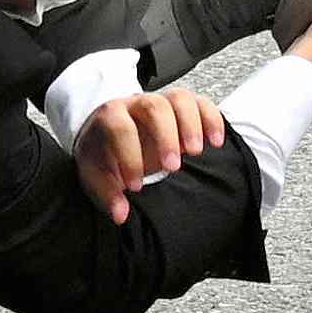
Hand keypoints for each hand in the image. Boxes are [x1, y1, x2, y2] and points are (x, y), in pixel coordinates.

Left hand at [71, 82, 231, 223]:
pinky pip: (201, 102)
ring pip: (180, 98)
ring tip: (196, 152)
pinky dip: (212, 119)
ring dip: (192, 124)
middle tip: (173, 167)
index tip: (136, 186)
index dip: (130, 156)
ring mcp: (161, 101)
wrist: (107, 135)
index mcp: (110, 116)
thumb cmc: (104, 154)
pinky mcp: (181, 107)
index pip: (121, 128)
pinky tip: (216, 142)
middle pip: (154, 106)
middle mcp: (136, 103)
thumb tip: (121, 214)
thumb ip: (107, 194)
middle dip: (166, 136)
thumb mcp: (96, 175)